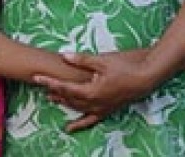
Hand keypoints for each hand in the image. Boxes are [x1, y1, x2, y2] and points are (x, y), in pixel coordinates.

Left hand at [33, 52, 152, 132]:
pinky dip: (80, 124)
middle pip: (69, 98)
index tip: (37, 77)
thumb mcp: (102, 61)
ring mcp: (102, 108)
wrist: (147, 77)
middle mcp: (94, 103)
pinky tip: (71, 128)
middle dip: (55, 92)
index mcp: (91, 91)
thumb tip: (63, 56)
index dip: (50, 82)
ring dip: (65, 103)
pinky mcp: (109, 110)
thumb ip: (81, 60)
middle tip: (42, 85)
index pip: (64, 87)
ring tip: (52, 99)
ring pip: (78, 108)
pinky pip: (91, 120)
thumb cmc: (126, 66)